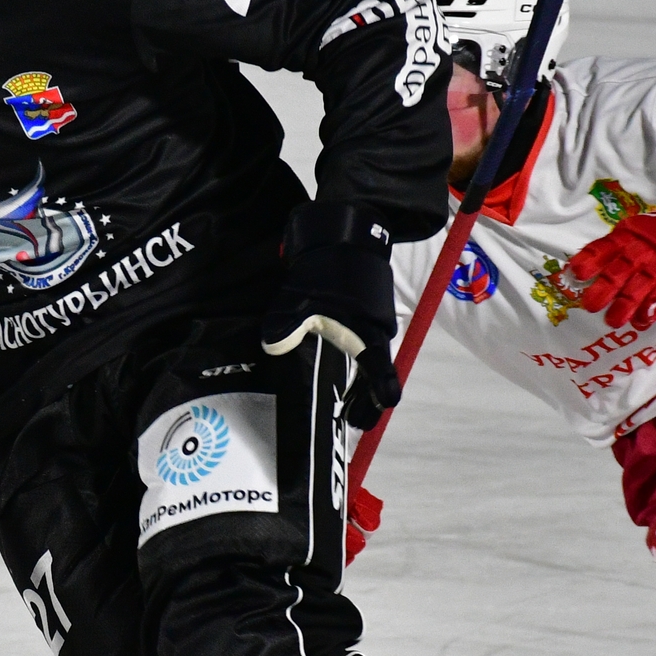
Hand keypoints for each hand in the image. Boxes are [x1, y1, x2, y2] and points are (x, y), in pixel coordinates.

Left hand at [259, 201, 399, 428]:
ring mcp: (372, 325)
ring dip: (353, 381)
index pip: (382, 380)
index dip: (374, 404)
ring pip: (365, 362)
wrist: (346, 232)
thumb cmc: (328, 269)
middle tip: (343, 421)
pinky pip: (359, 346)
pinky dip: (348, 360)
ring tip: (335, 402)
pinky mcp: (363, 315)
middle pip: (373, 379)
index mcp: (367, 337)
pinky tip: (329, 367)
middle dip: (360, 401)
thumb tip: (273, 347)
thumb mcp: (302, 299)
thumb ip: (287, 327)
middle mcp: (375, 336)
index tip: (361, 423)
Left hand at [564, 191, 655, 330]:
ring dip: (624, 308)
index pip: (602, 249)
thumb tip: (576, 270)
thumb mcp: (633, 230)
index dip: (588, 262)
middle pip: (618, 273)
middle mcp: (641, 252)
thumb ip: (610, 248)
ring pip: (639, 290)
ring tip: (613, 322)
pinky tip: (640, 323)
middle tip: (590, 306)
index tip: (576, 274)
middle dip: (603, 291)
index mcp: (627, 237)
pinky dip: (652, 311)